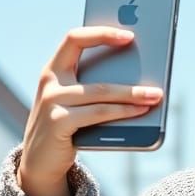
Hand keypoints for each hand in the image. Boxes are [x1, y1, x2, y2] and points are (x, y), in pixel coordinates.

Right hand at [17, 26, 164, 195]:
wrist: (38, 161)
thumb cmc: (64, 128)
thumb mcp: (73, 103)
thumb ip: (91, 87)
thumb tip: (136, 77)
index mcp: (53, 70)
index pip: (74, 39)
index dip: (102, 33)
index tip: (129, 36)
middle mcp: (50, 83)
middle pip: (96, 76)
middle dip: (130, 80)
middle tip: (156, 80)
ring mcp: (52, 103)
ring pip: (101, 95)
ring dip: (132, 96)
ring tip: (155, 97)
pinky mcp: (58, 123)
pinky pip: (97, 114)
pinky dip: (121, 112)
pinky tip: (139, 112)